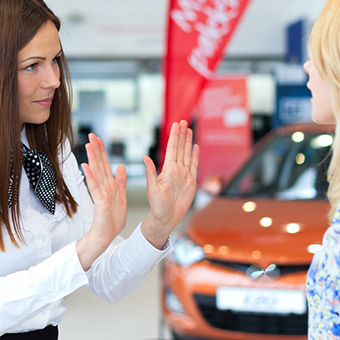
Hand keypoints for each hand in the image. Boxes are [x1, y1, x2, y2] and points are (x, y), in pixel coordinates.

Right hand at [77, 133, 126, 269]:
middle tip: (92, 134)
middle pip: (99, 165)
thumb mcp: (121, 196)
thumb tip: (120, 167)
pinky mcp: (100, 202)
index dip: (102, 151)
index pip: (105, 164)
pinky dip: (91, 176)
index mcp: (110, 185)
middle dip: (96, 149)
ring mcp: (100, 194)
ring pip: (96, 173)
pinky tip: (86, 166)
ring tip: (89, 145)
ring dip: (92, 159)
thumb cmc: (112, 219)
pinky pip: (95, 187)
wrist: (105, 235)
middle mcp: (104, 187)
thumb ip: (120, 181)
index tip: (99, 138)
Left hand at [141, 120, 199, 248]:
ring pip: (187, 154)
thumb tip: (145, 157)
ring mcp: (184, 175)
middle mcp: (176, 170)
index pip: (172, 148)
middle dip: (182, 134)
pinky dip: (195, 156)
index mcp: (167, 170)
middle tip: (183, 121)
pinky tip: (195, 147)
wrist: (165, 218)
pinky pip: (194, 166)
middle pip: (180, 148)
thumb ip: (150, 172)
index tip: (176, 124)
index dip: (175, 136)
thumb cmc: (156, 206)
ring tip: (189, 130)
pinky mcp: (190, 182)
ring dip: (188, 142)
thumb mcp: (152, 188)